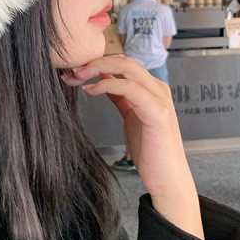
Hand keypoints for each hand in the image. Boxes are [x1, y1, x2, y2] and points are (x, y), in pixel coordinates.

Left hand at [62, 55, 203, 239]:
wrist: (168, 179)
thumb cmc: (149, 150)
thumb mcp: (130, 115)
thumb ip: (120, 96)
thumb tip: (102, 78)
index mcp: (152, 88)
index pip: (123, 63)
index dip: (97, 63)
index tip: (74, 72)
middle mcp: (158, 89)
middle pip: (124, 60)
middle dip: (95, 62)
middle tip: (72, 71)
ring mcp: (159, 99)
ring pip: (127, 67)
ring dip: (97, 68)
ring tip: (77, 77)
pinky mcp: (157, 112)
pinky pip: (129, 88)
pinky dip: (106, 85)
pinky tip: (90, 91)